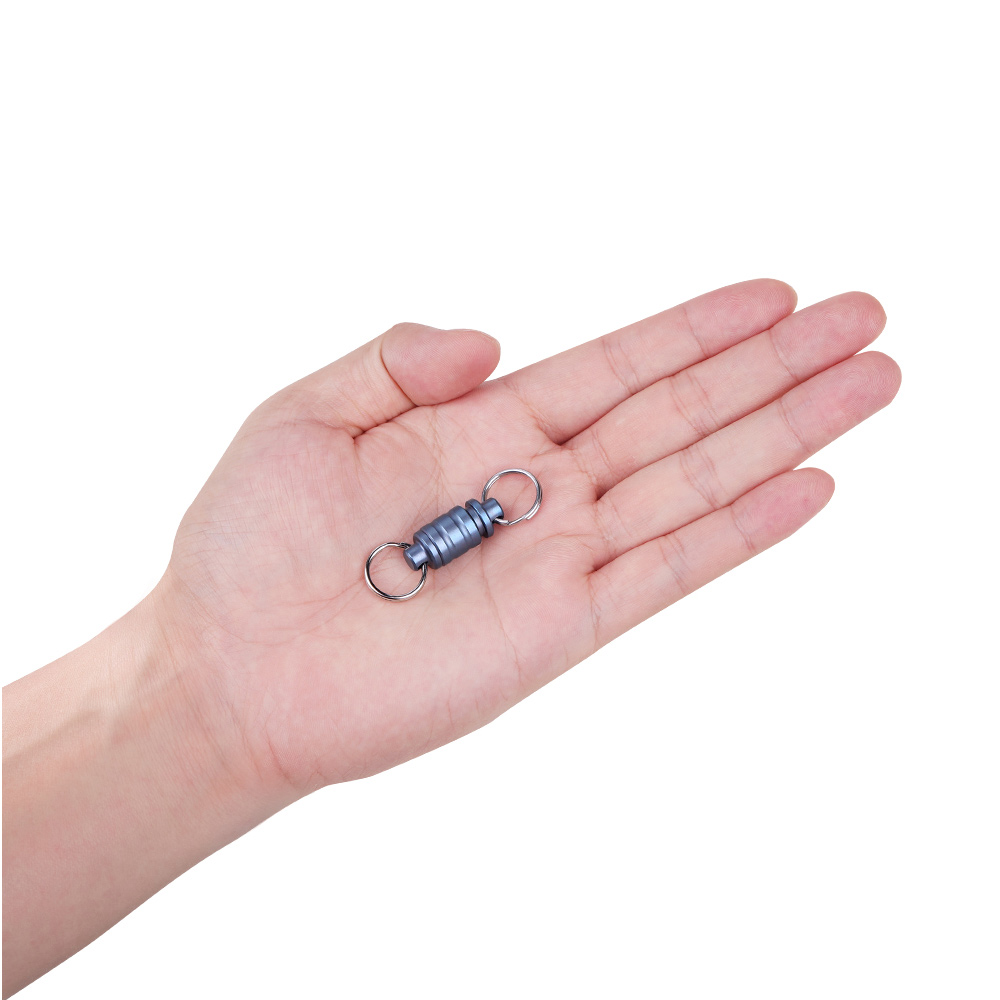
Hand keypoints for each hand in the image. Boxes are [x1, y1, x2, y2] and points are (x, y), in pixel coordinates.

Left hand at [156, 279, 898, 791]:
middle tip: (865, 319)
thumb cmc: (248, 546)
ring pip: (697, 482)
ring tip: (870, 384)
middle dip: (775, 367)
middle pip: (682, 414)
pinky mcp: (562, 630)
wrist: (231, 672)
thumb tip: (492, 338)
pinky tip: (811, 489)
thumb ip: (400, 361)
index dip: (696, 329)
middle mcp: (537, 489)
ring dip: (788, 433)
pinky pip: (669, 572)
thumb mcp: (307, 416)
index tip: (775, 294)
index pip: (616, 366)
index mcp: (482, 429)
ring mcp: (559, 559)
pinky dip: (742, 532)